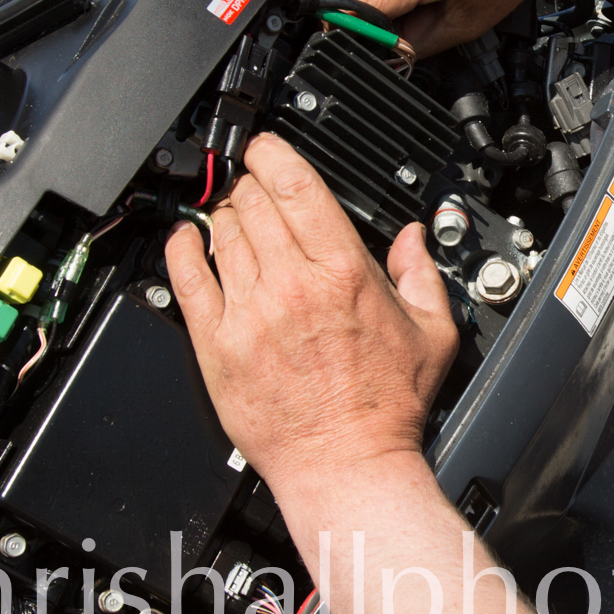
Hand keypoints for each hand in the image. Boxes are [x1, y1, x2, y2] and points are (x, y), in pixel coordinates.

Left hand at [163, 133, 459, 499]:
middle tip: (253, 186)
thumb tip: (412, 236)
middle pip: (253, 203)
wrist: (344, 465)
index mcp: (343, 273)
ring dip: (224, 214)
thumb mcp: (431, 332)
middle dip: (251, 184)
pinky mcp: (217, 345)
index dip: (274, 154)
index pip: (296, 187)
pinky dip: (182, 249)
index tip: (267, 148)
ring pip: (222, 233)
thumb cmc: (385, 408)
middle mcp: (292, 286)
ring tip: (231, 216)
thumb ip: (422, 273)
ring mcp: (249, 314)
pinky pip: (188, 279)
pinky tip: (185, 239)